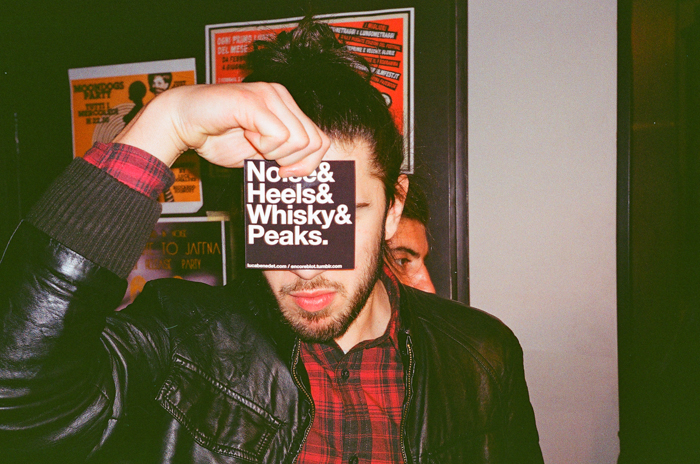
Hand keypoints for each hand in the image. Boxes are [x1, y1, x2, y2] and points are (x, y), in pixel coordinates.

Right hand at [113, 83, 329, 175]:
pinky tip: (246, 136)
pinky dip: (264, 146)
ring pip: (299, 140)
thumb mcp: (260, 153)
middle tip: (266, 159)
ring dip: (275, 152)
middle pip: (314, 142)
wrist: (183, 122)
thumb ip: (284, 156)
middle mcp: (281, 96)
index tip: (283, 171)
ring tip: (252, 142)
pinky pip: (279, 135)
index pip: (320, 140)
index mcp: (286, 107)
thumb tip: (307, 172)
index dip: (307, 164)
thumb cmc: (218, 137)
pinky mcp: (254, 101)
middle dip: (293, 162)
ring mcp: (269, 96)